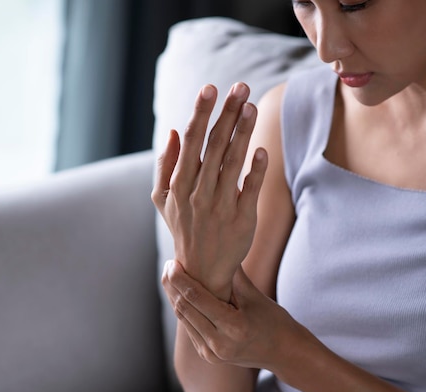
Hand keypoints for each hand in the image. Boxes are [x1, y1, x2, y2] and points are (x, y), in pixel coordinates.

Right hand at [152, 83, 267, 299]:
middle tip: (241, 86)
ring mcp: (221, 205)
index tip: (210, 88)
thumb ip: (165, 164)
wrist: (202, 269)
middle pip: (215, 145)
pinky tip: (261, 150)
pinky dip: (255, 170)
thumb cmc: (184, 227)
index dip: (201, 113)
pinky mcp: (242, 218)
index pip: (191, 141)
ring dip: (243, 133)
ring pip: (233, 163)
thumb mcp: (163, 199)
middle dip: (227, 113)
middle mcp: (199, 192)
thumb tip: (173, 130)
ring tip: (251, 107)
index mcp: (180, 183)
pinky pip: (250, 190)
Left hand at [161, 260, 310, 371]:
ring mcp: (211, 353)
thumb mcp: (256, 296)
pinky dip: (184, 310)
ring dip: (174, 297)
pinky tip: (181, 294)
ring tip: (172, 277)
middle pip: (184, 308)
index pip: (195, 298)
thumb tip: (218, 248)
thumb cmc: (275, 321)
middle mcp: (218, 344)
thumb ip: (234, 275)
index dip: (180, 279)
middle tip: (169, 265)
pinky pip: (189, 328)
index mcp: (233, 327)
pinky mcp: (208, 356)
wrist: (284, 353)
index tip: (172, 263)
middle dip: (172, 286)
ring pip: (183, 319)